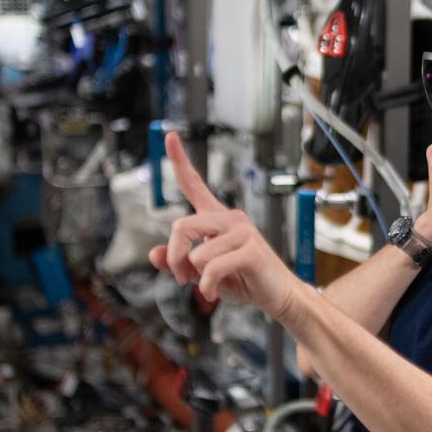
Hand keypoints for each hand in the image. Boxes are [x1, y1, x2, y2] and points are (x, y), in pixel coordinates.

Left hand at [148, 132, 299, 317]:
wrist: (278, 295)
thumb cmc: (243, 280)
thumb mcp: (202, 273)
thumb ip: (177, 263)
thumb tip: (153, 254)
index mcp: (217, 218)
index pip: (194, 184)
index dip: (179, 161)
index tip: (169, 136)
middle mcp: (230, 218)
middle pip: (181, 225)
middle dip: (175, 256)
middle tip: (180, 278)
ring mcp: (243, 232)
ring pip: (196, 253)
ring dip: (195, 277)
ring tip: (206, 286)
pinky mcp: (251, 250)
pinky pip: (212, 267)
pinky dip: (207, 286)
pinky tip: (212, 292)